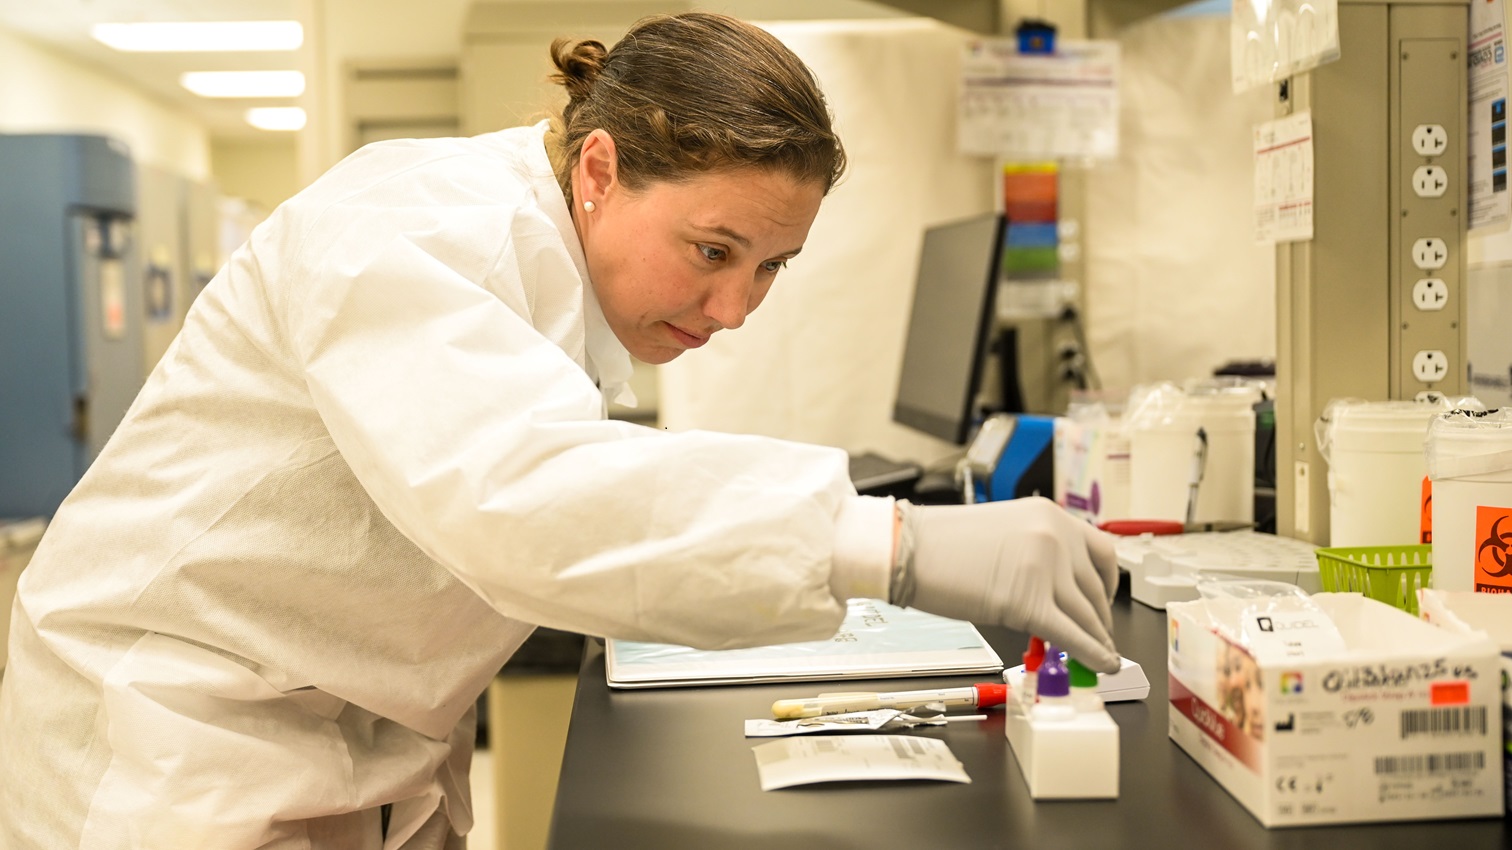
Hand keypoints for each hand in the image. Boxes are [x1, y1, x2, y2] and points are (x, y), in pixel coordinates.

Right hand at [896, 497, 1120, 672]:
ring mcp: (1047, 570)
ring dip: (1098, 641)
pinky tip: (1100, 665)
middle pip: (1096, 589)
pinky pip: (1073, 636)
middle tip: (1099, 635)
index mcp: (1050, 515)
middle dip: (1100, 619)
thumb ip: (1037, 555)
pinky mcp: (1031, 604)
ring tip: (1100, 656)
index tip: (1105, 600)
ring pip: (1088, 616)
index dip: (1108, 583)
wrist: (907, 548)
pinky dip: (1092, 655)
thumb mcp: (1004, 534)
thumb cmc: (940, 543)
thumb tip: (1057, 591)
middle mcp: (1056, 537)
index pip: (1101, 551)